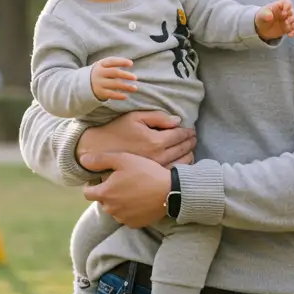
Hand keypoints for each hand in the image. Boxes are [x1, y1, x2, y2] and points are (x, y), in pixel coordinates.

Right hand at [76, 111, 194, 171]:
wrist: (99, 150)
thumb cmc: (116, 130)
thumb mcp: (135, 117)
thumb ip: (158, 117)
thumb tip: (178, 120)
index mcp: (155, 141)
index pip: (179, 135)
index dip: (187, 131)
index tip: (191, 129)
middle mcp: (158, 157)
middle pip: (183, 149)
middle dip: (190, 142)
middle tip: (193, 137)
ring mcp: (155, 169)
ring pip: (182, 162)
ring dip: (189, 154)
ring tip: (190, 148)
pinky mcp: (151, 176)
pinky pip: (173, 172)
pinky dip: (181, 166)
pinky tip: (182, 161)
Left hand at [82, 153, 172, 227]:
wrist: (170, 191)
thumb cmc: (145, 172)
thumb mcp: (122, 159)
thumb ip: (100, 160)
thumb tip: (82, 161)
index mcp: (104, 194)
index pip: (87, 193)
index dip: (92, 184)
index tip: (101, 178)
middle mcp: (110, 210)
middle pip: (101, 200)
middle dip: (107, 191)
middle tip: (120, 181)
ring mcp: (123, 218)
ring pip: (113, 209)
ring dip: (118, 201)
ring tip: (131, 190)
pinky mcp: (134, 224)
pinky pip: (125, 216)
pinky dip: (128, 210)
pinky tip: (138, 199)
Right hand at [90, 56, 136, 101]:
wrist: (85, 84)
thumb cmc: (100, 73)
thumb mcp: (103, 66)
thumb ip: (114, 64)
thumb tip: (130, 64)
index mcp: (101, 64)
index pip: (112, 61)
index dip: (121, 61)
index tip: (131, 64)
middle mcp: (99, 73)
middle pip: (114, 72)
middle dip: (125, 75)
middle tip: (135, 77)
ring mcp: (99, 83)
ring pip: (114, 84)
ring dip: (126, 86)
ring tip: (135, 88)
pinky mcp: (100, 92)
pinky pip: (111, 94)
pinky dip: (118, 96)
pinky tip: (126, 96)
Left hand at [255, 0, 293, 40]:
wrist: (261, 28)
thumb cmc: (262, 17)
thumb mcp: (261, 15)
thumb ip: (265, 14)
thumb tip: (270, 16)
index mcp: (279, 6)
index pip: (287, 2)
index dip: (288, 6)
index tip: (284, 12)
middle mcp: (285, 12)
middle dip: (292, 16)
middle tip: (286, 21)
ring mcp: (287, 20)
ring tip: (288, 26)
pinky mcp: (288, 28)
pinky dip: (293, 32)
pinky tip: (290, 34)